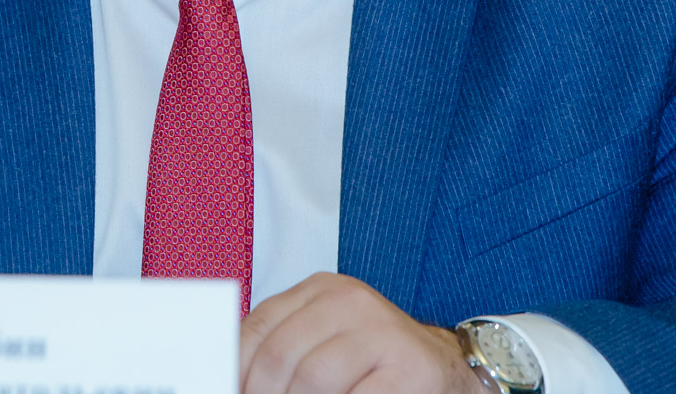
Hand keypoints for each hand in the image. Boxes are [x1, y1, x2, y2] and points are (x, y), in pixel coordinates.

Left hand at [239, 272, 484, 393]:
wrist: (447, 370)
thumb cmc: (376, 363)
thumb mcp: (324, 342)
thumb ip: (282, 352)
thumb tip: (232, 380)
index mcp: (321, 290)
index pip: (256, 327)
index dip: (234, 371)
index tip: (229, 391)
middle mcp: (350, 301)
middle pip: (278, 356)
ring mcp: (381, 330)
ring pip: (310, 380)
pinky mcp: (407, 365)